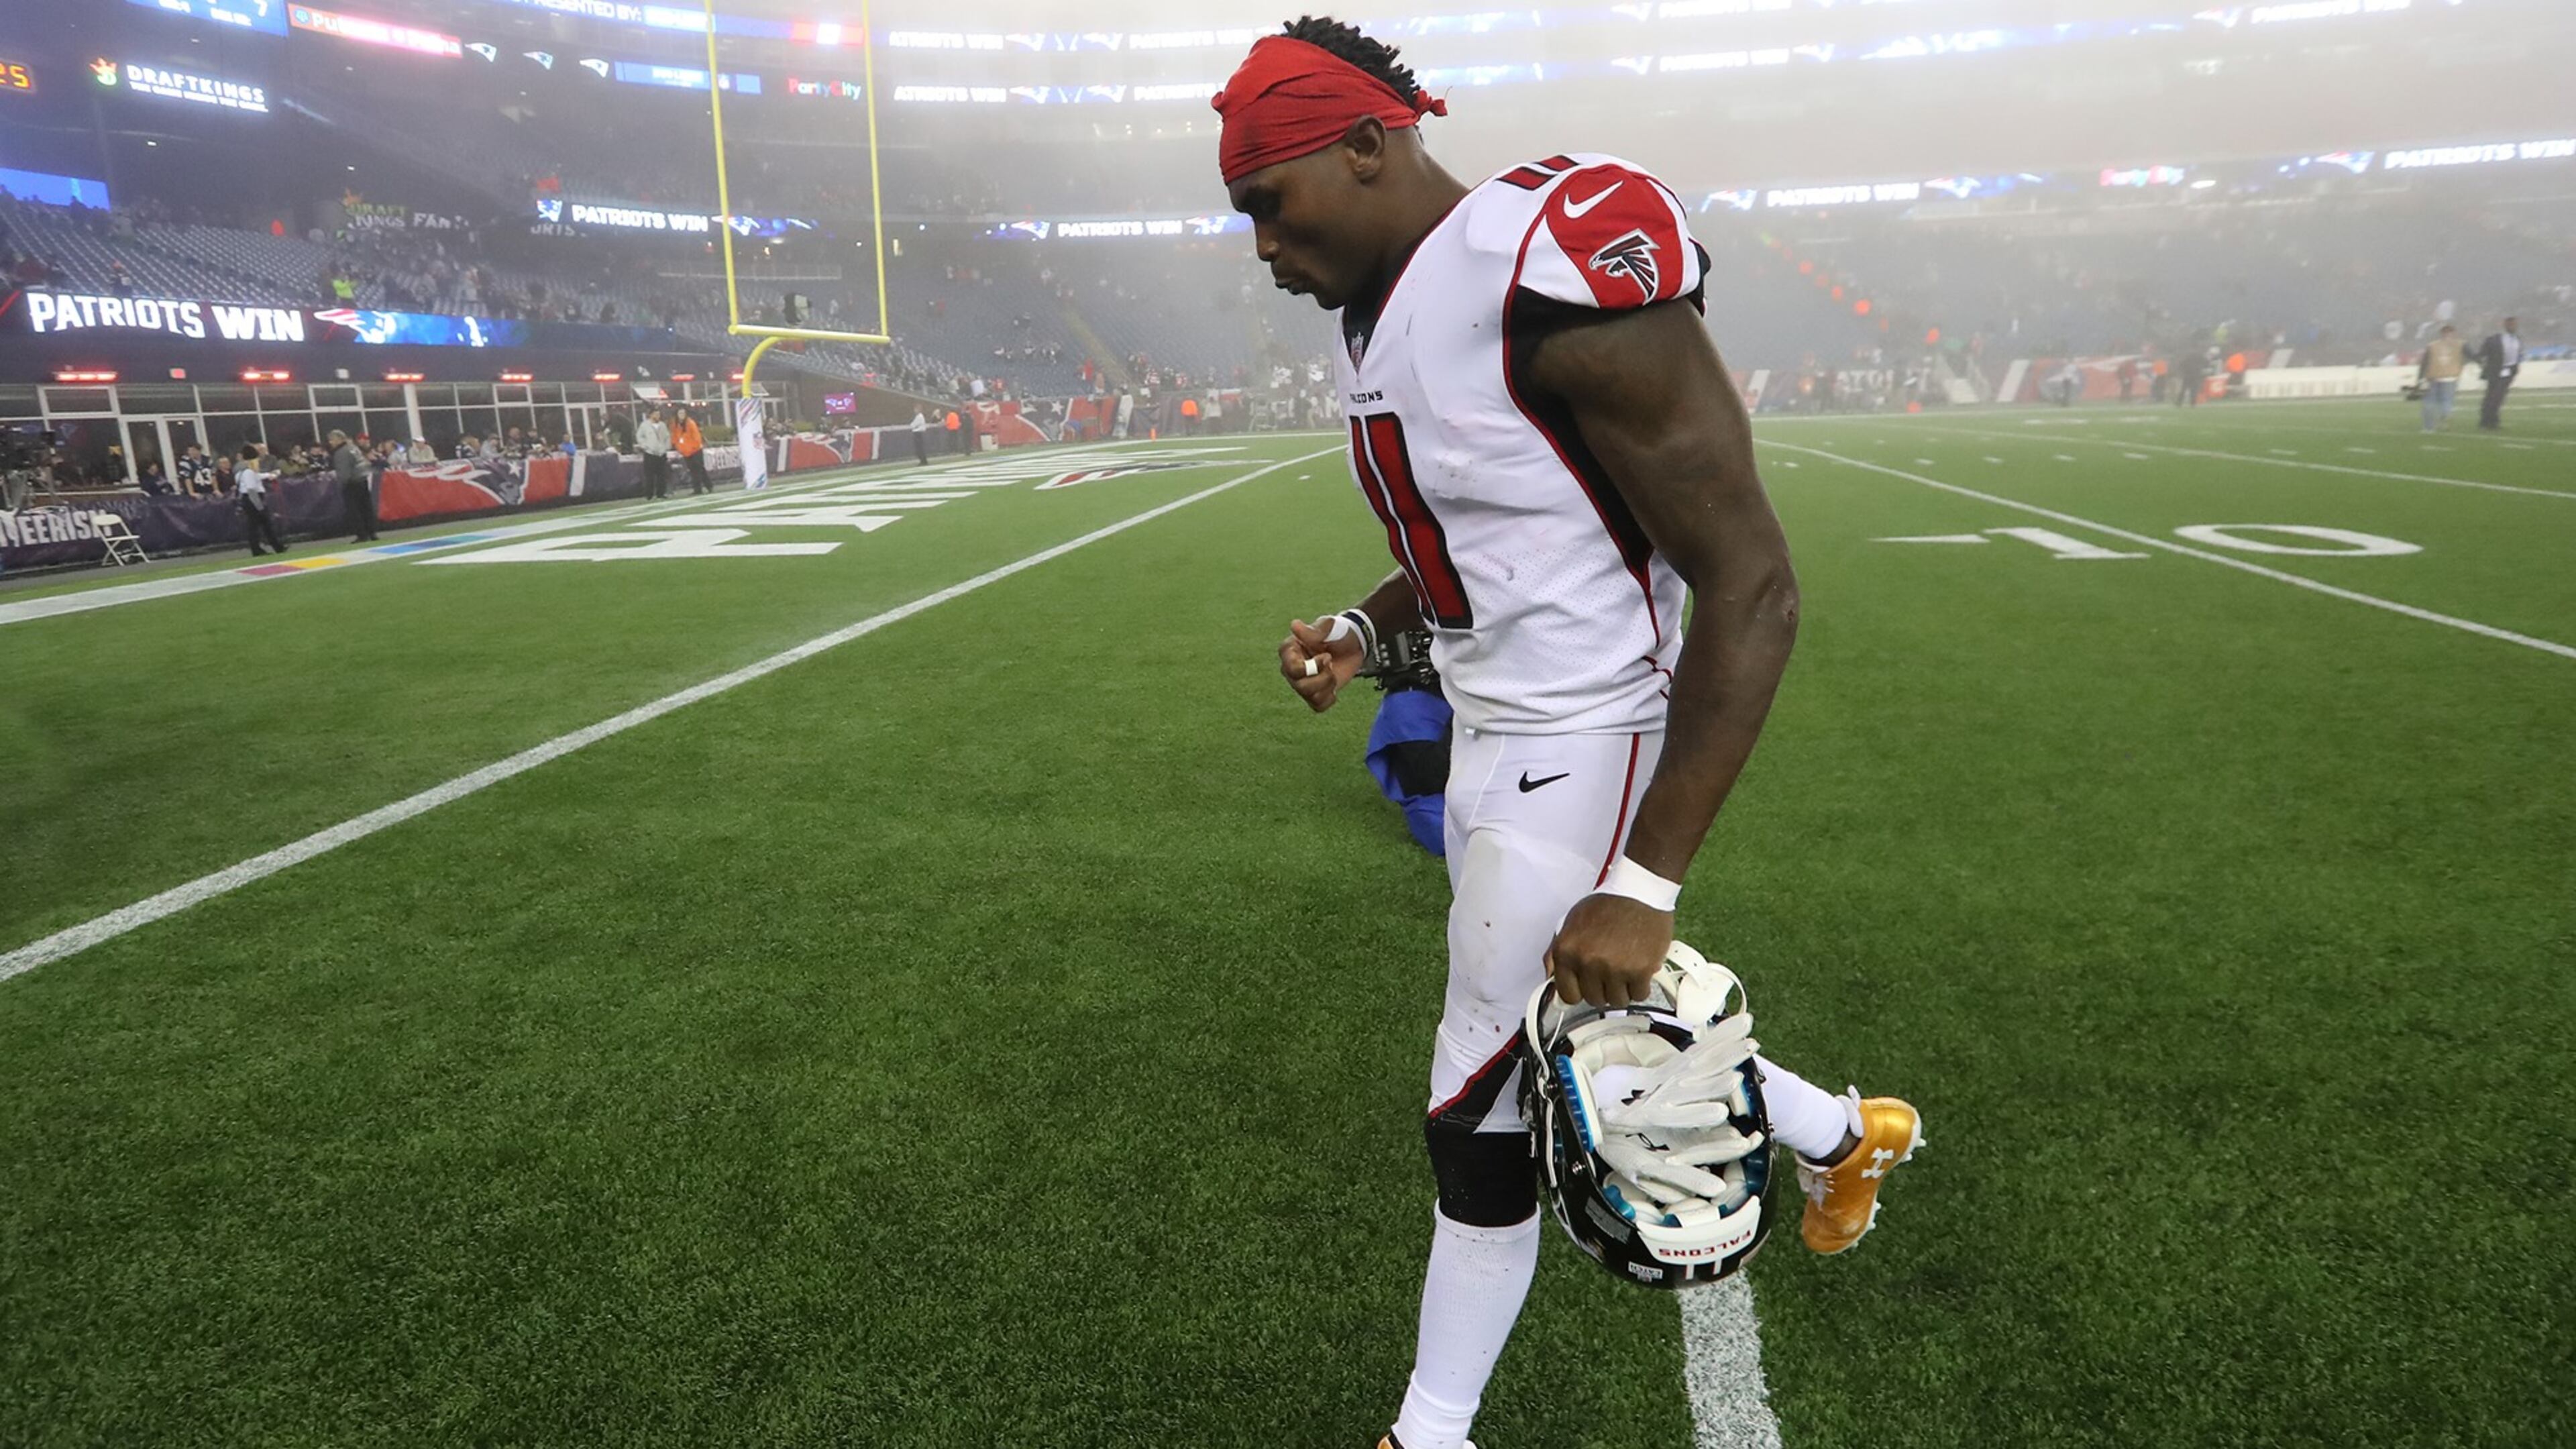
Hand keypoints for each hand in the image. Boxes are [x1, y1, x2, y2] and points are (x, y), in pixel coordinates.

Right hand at [1277, 617, 1364, 712]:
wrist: (1354, 644)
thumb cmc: (1338, 633)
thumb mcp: (1329, 627)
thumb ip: (1314, 631)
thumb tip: (1295, 625)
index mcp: (1289, 650)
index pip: (1291, 669)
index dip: (1311, 667)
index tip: (1326, 656)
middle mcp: (1291, 669)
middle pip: (1300, 686)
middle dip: (1322, 677)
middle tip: (1331, 662)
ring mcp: (1301, 682)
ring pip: (1309, 696)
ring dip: (1328, 685)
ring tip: (1333, 672)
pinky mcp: (1313, 694)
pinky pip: (1318, 706)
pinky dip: (1330, 698)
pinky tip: (1333, 684)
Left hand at [1545, 893, 1674, 1007]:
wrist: (1639, 891)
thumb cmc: (1608, 905)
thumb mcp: (1571, 922)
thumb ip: (1556, 952)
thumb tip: (1550, 977)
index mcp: (1567, 951)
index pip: (1567, 994)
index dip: (1579, 991)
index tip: (1585, 987)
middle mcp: (1588, 962)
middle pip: (1593, 999)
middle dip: (1601, 988)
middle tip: (1609, 970)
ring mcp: (1614, 969)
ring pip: (1617, 1001)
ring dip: (1621, 989)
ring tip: (1624, 968)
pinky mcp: (1640, 971)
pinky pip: (1638, 995)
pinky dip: (1640, 986)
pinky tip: (1638, 969)